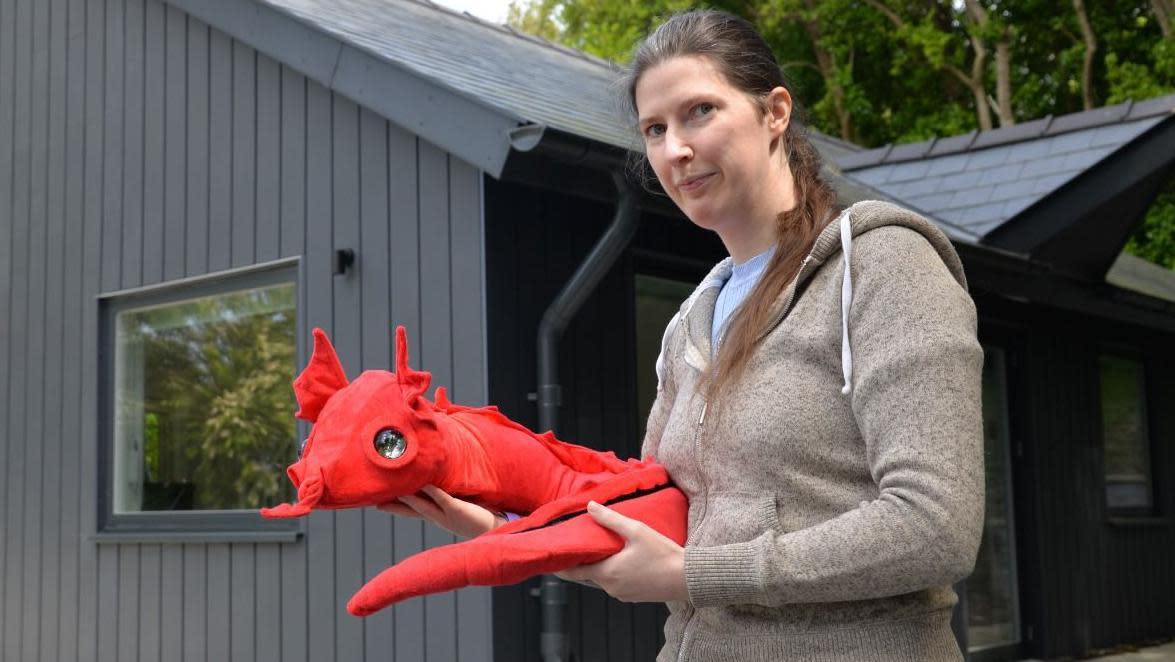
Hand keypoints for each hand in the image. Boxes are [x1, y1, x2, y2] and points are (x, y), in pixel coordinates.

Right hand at [377, 485, 503, 538]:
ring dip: (406, 495)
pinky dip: (431, 490)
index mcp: (437, 515)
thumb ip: (448, 492)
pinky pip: (441, 498)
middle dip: (391, 502)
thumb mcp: (459, 502)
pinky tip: (421, 483)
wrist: (499, 527)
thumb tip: (437, 479)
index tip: (375, 499)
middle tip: (371, 497)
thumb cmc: (481, 512)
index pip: (410, 508)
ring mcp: (446, 514)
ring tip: (390, 485)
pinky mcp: (458, 509)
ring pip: (420, 504)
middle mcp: (437, 516)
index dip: (394, 503)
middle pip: (409, 508)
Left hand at [557, 501, 688, 602]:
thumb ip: (611, 519)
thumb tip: (590, 507)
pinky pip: (617, 584)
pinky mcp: (634, 597)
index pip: (575, 572)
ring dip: (601, 566)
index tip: (551, 561)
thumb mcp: (636, 531)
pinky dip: (614, 573)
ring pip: (604, 579)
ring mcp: (623, 594)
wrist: (688, 578)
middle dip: (584, 561)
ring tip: (602, 549)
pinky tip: (622, 560)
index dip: (561, 567)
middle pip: (589, 574)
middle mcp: (611, 588)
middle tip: (580, 546)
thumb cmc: (663, 554)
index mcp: (607, 573)